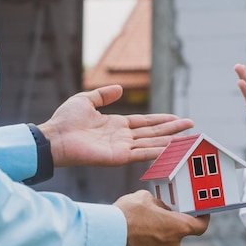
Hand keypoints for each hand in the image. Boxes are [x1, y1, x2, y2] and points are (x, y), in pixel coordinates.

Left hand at [37, 85, 193, 166]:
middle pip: (154, 133)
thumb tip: (119, 88)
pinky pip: (143, 154)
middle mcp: (123, 138)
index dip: (162, 120)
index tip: (177, 119)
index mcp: (117, 125)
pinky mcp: (119, 157)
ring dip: (171, 141)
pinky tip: (172, 149)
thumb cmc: (65, 121)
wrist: (54, 138)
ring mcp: (123, 148)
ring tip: (189, 138)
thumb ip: (103, 95)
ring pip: (153, 143)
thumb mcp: (86, 100)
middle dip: (173, 130)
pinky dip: (159, 152)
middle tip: (191, 126)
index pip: (145, 123)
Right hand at [113, 190, 209, 245]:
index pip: (201, 226)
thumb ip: (159, 203)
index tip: (201, 212)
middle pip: (180, 232)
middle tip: (162, 210)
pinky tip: (135, 230)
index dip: (203, 218)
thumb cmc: (127, 214)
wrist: (105, 237)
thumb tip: (160, 208)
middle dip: (173, 221)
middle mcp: (173, 244)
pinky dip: (149, 239)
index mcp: (178, 227)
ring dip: (159, 230)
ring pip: (165, 239)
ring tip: (143, 219)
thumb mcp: (145, 197)